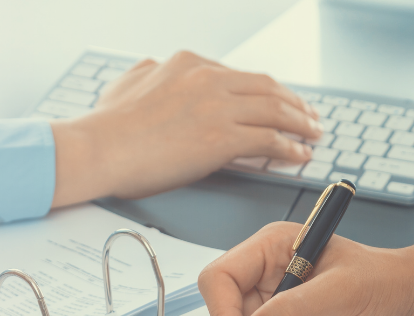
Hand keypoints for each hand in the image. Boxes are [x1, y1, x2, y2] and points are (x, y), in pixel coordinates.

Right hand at [50, 52, 322, 205]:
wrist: (99, 148)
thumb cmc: (107, 126)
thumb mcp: (126, 82)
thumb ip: (148, 72)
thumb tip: (154, 68)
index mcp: (189, 63)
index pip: (241, 76)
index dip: (266, 92)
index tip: (277, 102)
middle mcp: (209, 78)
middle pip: (267, 89)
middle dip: (294, 103)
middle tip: (309, 116)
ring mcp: (218, 107)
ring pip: (275, 111)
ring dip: (301, 123)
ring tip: (314, 135)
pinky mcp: (222, 138)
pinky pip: (269, 140)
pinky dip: (290, 147)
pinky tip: (299, 154)